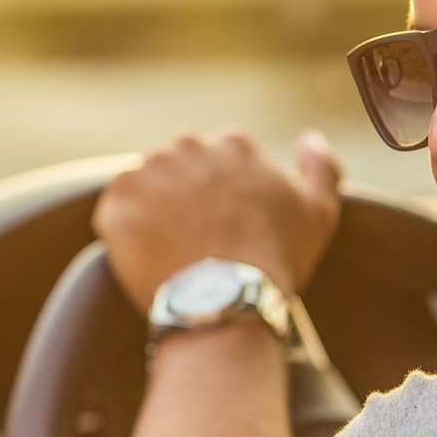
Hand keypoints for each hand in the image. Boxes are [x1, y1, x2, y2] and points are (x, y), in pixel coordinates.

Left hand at [94, 127, 341, 311]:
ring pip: (148, 188)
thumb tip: (311, 139)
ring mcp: (148, 170)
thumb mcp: (318, 212)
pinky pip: (117, 212)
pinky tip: (153, 258)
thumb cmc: (276, 257)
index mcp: (234, 143)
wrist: (226, 298)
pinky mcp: (116, 201)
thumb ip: (321, 167)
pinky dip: (129, 233)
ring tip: (175, 252)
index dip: (225, 196)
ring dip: (156, 212)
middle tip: (200, 240)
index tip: (229, 226)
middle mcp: (188, 145)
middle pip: (181, 168)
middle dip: (187, 197)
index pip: (221, 161)